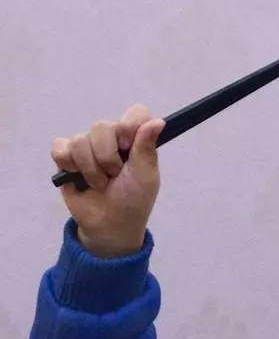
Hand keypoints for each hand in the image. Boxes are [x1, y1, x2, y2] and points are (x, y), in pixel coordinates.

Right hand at [50, 103, 165, 257]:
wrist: (109, 225)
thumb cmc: (133, 200)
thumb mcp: (145, 176)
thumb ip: (147, 147)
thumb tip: (159, 121)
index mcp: (135, 139)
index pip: (135, 113)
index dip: (129, 127)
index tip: (128, 147)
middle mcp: (111, 138)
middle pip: (102, 126)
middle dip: (107, 157)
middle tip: (114, 176)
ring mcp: (87, 146)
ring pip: (80, 140)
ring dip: (91, 169)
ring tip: (99, 183)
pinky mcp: (66, 156)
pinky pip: (60, 148)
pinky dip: (69, 165)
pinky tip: (78, 177)